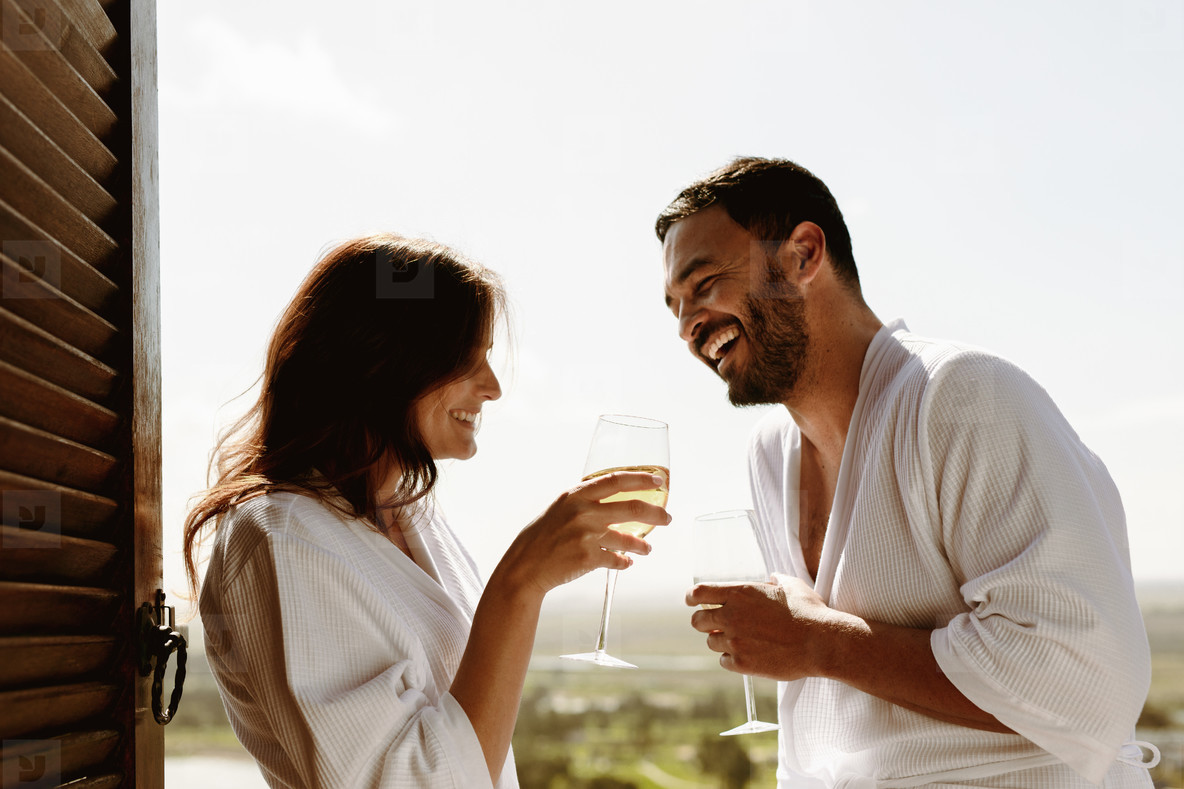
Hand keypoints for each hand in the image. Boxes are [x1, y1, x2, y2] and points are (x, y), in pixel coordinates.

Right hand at [494, 471, 670, 599]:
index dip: (640, 478)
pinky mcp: (589, 558)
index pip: (615, 480)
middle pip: (631, 508)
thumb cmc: (540, 537)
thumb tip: (610, 498)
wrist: (525, 566)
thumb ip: (582, 502)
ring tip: (648, 548)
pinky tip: (626, 563)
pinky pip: (616, 560)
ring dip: (642, 545)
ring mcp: (587, 535)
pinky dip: (624, 562)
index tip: (657, 479)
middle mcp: (582, 512)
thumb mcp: (559, 509)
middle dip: (656, 513)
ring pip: (628, 538)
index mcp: (575, 495)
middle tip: (667, 517)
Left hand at [686, 573, 838, 680]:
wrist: (821, 643)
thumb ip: (775, 580)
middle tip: (715, 624)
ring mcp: (735, 641)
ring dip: (721, 640)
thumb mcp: (791, 586)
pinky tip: (747, 654)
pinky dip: (732, 658)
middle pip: (698, 621)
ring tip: (741, 640)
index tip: (692, 601)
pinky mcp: (742, 663)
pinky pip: (724, 661)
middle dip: (704, 622)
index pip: (699, 593)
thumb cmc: (809, 612)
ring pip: (711, 642)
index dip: (692, 598)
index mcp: (740, 594)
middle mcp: (732, 616)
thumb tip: (771, 578)